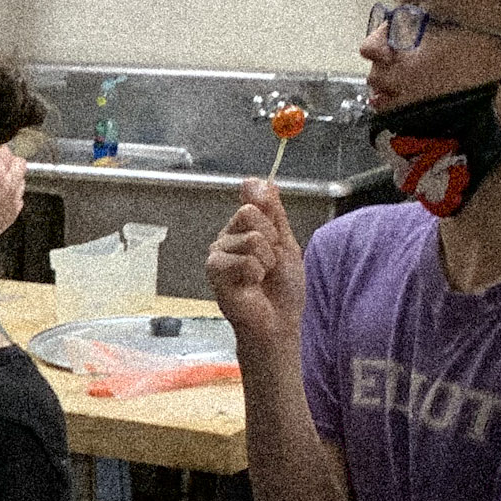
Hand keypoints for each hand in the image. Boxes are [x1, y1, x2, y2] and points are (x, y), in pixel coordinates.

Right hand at [0, 145, 26, 241]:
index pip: (4, 152)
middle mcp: (8, 186)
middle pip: (19, 164)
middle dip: (11, 159)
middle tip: (1, 159)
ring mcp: (12, 201)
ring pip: (22, 180)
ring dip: (14, 176)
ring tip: (3, 176)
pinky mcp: (12, 215)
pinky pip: (19, 199)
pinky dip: (14, 194)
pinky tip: (5, 195)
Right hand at [206, 180, 305, 349]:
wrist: (280, 321)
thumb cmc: (282, 287)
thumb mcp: (285, 242)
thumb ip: (272, 210)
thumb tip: (256, 179)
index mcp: (240, 229)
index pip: (254, 202)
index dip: (273, 224)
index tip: (276, 244)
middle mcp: (224, 239)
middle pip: (249, 214)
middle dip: (270, 241)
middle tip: (269, 264)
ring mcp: (217, 255)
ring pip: (251, 239)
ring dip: (266, 262)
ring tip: (260, 278)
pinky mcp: (215, 274)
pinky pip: (244, 260)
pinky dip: (256, 274)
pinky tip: (250, 286)